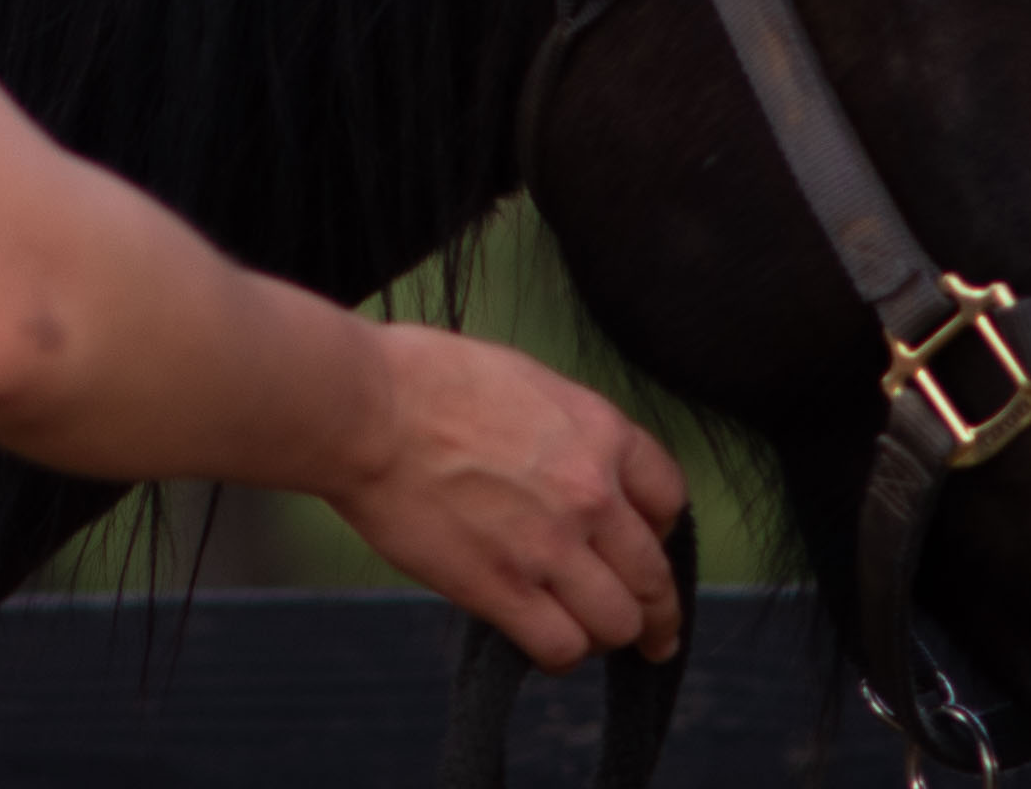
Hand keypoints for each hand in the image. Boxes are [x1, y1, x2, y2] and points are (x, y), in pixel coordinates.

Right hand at [329, 323, 689, 670]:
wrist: (360, 408)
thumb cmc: (418, 379)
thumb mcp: (519, 378)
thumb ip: (563, 428)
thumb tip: (569, 460)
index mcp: (598, 432)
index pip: (671, 501)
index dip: (659, 531)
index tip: (642, 547)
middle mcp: (590, 494)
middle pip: (655, 577)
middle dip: (655, 610)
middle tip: (652, 631)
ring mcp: (549, 546)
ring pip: (618, 623)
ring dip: (606, 634)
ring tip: (585, 634)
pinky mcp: (501, 588)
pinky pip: (561, 647)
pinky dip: (559, 653)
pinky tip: (540, 642)